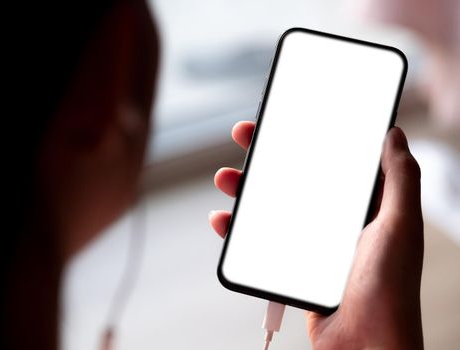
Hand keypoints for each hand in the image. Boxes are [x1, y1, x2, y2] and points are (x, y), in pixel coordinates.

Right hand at [209, 122, 423, 349]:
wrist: (364, 344)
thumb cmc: (389, 288)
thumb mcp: (400, 226)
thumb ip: (401, 179)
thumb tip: (394, 134)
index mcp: (360, 205)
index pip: (329, 160)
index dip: (306, 136)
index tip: (285, 117)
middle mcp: (332, 220)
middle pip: (293, 177)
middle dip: (267, 155)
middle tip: (245, 135)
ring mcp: (309, 242)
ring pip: (270, 206)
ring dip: (245, 190)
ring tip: (226, 178)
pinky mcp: (290, 263)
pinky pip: (259, 240)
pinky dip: (238, 229)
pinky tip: (224, 221)